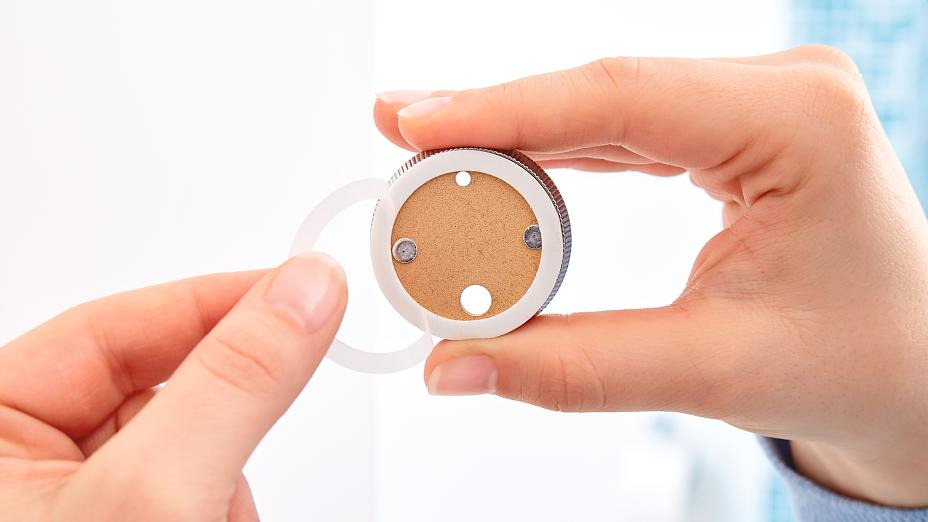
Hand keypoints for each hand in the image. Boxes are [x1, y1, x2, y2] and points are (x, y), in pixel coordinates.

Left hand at [0, 253, 346, 520]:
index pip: (108, 329)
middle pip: (156, 388)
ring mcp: (77, 506)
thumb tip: (305, 290)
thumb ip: (233, 383)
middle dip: (220, 417)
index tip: (298, 290)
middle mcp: (26, 465)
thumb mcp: (156, 492)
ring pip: (185, 447)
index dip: (210, 305)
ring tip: (214, 520)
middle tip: (251, 430)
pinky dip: (223, 508)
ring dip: (224, 478)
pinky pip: (194, 491)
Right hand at [374, 46, 927, 506]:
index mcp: (799, 125)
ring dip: (514, 135)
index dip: (506, 109)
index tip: (414, 123)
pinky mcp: (724, 128)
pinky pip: (619, 127)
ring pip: (601, 105)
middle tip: (400, 145)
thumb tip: (457, 367)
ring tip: (431, 161)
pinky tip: (495, 163)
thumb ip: (578, 369)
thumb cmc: (856, 362)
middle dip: (494, 121)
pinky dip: (551, 152)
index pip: (622, 100)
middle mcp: (777, 93)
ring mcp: (749, 105)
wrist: (908, 366)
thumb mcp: (717, 373)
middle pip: (601, 92)